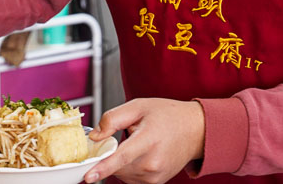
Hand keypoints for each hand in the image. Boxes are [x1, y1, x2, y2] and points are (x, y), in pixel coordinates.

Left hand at [84, 98, 204, 183]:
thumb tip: (95, 136)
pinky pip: (131, 178)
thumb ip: (113, 118)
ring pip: (122, 174)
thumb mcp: (139, 106)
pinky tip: (141, 154)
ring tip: (140, 144)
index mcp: (149, 140)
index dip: (103, 167)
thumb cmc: (168, 116)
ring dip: (121, 162)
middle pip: (118, 166)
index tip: (88, 177)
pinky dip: (129, 168)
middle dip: (112, 154)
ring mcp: (155, 176)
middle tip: (127, 136)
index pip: (122, 157)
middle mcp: (153, 162)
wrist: (195, 130)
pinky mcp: (156, 183)